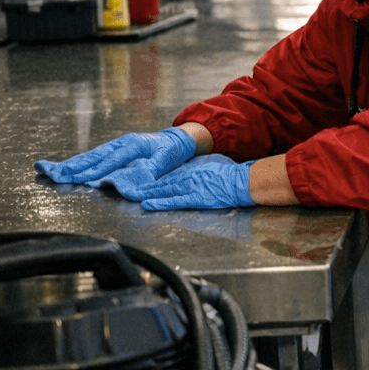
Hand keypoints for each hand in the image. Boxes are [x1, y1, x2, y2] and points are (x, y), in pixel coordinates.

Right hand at [36, 128, 196, 185]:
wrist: (176, 139)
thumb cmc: (171, 150)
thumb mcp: (166, 160)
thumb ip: (149, 170)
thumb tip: (131, 183)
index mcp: (133, 145)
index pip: (111, 160)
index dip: (95, 170)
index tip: (80, 179)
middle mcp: (120, 143)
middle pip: (93, 156)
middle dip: (72, 167)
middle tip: (51, 174)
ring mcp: (114, 145)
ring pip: (89, 156)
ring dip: (68, 164)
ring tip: (47, 170)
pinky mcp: (112, 149)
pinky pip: (92, 157)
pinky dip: (76, 163)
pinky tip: (62, 168)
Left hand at [135, 157, 255, 211]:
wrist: (241, 181)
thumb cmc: (229, 174)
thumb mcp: (210, 165)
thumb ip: (196, 168)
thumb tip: (188, 169)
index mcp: (190, 170)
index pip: (166, 175)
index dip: (151, 179)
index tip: (138, 180)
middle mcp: (186, 177)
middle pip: (160, 183)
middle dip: (143, 186)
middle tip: (127, 188)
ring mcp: (189, 187)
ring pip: (163, 190)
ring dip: (146, 193)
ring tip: (131, 195)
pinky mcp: (195, 198)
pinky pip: (174, 201)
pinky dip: (159, 202)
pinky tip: (147, 204)